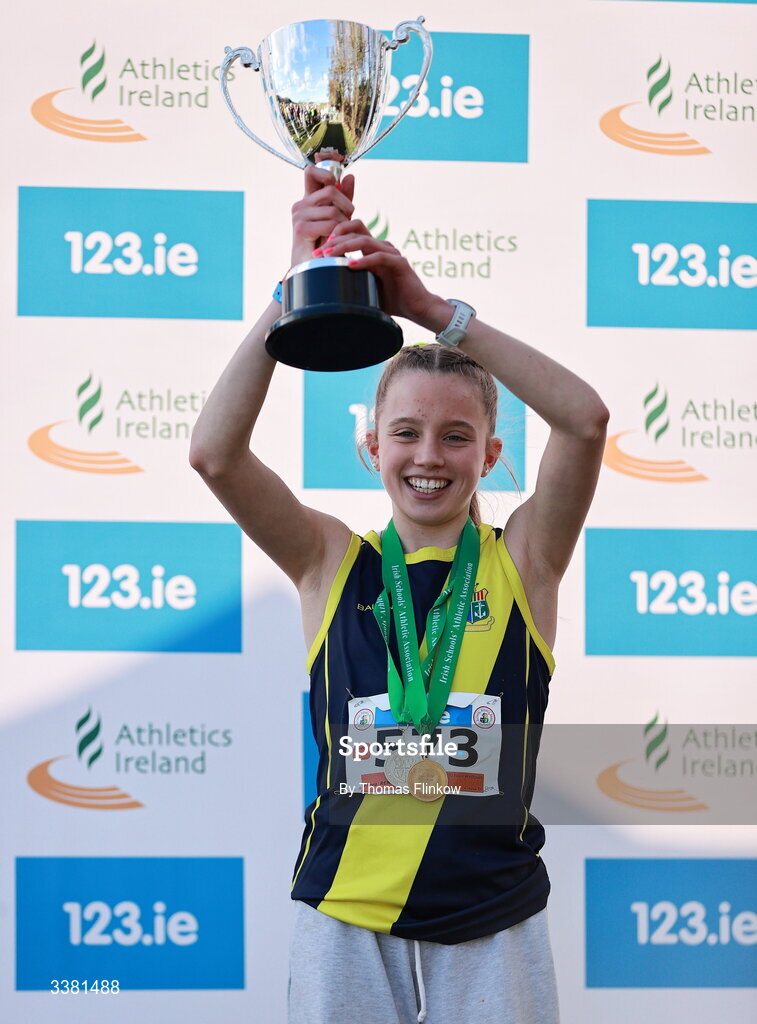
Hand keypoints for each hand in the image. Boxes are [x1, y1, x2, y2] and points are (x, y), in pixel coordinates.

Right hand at [290, 163, 355, 267]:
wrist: (313, 269)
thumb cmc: (326, 243)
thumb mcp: (338, 217)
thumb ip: (344, 198)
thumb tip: (350, 176)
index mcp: (308, 198)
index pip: (311, 171)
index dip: (325, 167)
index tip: (337, 173)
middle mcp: (301, 204)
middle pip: (330, 188)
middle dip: (346, 204)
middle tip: (348, 218)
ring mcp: (299, 215)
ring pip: (333, 209)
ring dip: (343, 224)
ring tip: (340, 235)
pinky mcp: (301, 228)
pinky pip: (330, 224)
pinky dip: (337, 234)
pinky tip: (335, 243)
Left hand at [323, 220, 450, 327]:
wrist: (418, 309)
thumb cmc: (393, 301)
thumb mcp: (366, 290)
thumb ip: (351, 284)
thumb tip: (326, 294)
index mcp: (374, 251)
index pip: (352, 232)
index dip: (334, 236)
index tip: (318, 251)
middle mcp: (382, 248)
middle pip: (356, 230)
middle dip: (335, 238)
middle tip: (319, 251)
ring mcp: (392, 254)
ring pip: (365, 241)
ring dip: (345, 246)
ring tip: (330, 254)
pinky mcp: (400, 264)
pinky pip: (379, 257)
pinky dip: (364, 260)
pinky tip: (351, 265)